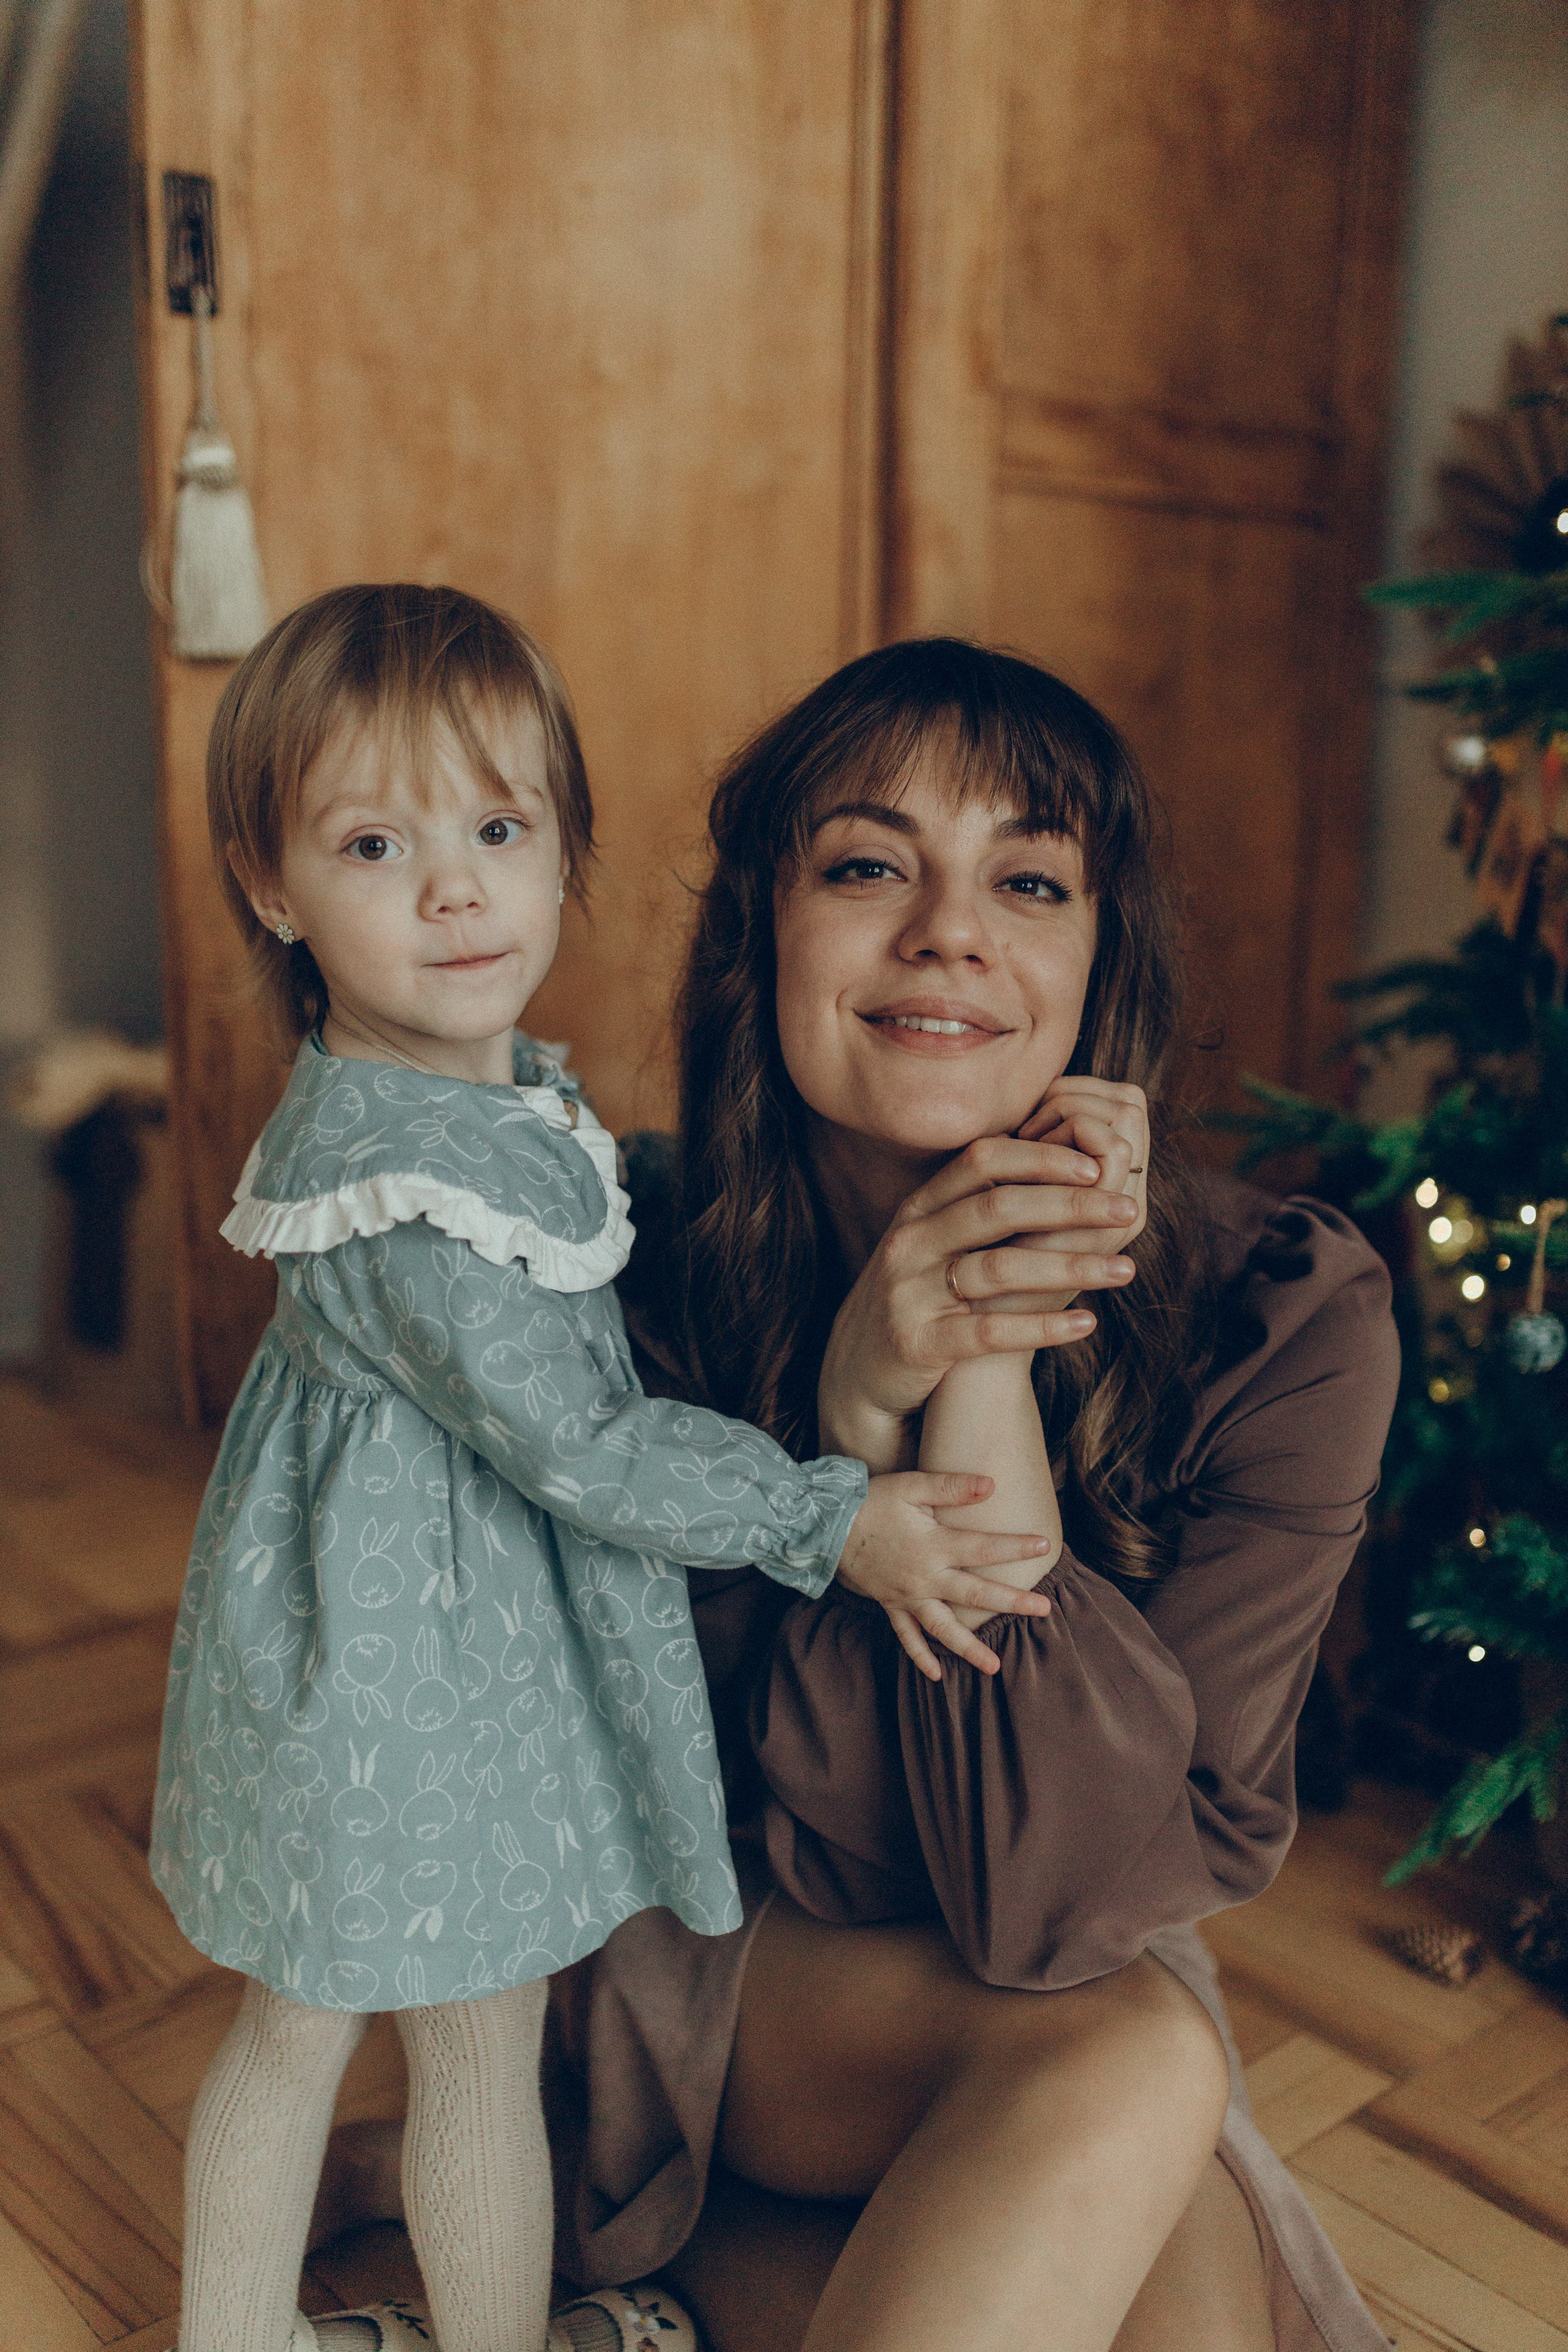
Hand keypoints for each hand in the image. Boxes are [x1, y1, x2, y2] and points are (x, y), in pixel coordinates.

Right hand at [817, 1134, 1140, 1466]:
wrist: (860, 1374)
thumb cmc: (918, 1298)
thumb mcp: (934, 1243)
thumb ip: (979, 1207)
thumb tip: (1059, 1165)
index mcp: (919, 1208)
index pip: (982, 1160)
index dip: (1040, 1157)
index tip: (1096, 1164)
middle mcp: (911, 1242)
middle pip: (997, 1207)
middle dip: (1069, 1204)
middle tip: (1125, 1208)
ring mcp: (910, 1293)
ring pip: (999, 1268)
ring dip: (1070, 1267)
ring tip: (1125, 1269)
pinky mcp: (918, 1344)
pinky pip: (989, 1332)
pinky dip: (1042, 1327)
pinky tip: (1087, 1323)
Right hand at [836, 1469, 1053, 1677]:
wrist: (826, 1525)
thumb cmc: (871, 1501)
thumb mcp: (911, 1486)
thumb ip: (951, 1486)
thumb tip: (990, 1484)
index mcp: (934, 1545)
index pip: (984, 1547)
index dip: (1016, 1546)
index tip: (1046, 1546)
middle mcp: (925, 1577)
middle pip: (975, 1594)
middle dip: (1011, 1602)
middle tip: (1043, 1610)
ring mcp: (907, 1596)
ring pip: (943, 1628)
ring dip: (969, 1648)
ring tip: (994, 1667)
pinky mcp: (890, 1605)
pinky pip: (906, 1637)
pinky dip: (920, 1656)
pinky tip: (937, 1675)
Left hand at [1001, 1078, 1150, 1311]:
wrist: (983, 1324)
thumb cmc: (984, 1255)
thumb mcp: (1012, 1188)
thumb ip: (1032, 1148)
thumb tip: (1035, 1091)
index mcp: (1113, 1180)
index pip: (1125, 1099)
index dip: (1074, 1091)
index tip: (1029, 1121)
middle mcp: (1132, 1190)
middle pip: (1129, 1100)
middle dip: (1069, 1099)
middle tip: (1027, 1135)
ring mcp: (1128, 1206)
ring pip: (1121, 1117)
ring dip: (1065, 1120)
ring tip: (1027, 1154)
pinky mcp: (1115, 1224)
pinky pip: (1106, 1149)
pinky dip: (1064, 1143)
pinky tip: (1027, 1173)